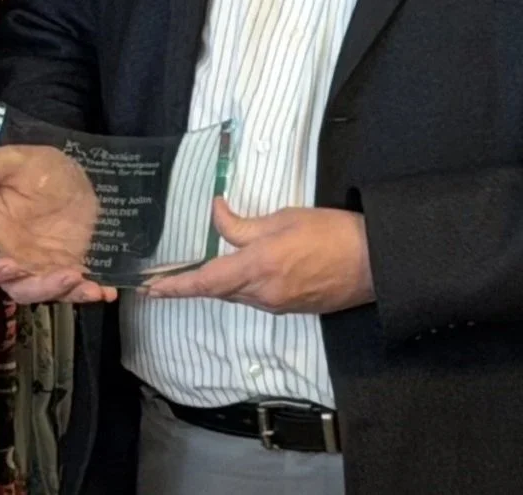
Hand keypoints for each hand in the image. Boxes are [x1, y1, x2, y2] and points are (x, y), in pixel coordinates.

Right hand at [0, 154, 117, 305]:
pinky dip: (90, 291)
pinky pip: (77, 288)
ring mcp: (42, 266)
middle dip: (40, 287)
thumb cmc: (35, 168)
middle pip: (17, 288)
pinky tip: (107, 290)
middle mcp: (13, 258)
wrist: (73, 172)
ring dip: (66, 292)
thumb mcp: (15, 160)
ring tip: (89, 284)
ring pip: (47, 292)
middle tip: (66, 274)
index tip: (11, 266)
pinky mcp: (69, 266)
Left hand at [142, 199, 373, 314]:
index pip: (206, 281)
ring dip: (221, 284)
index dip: (175, 287)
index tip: (150, 289)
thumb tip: (215, 214)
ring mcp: (276, 305)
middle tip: (166, 279)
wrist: (372, 262)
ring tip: (203, 272)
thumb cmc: (331, 232)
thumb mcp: (284, 218)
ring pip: (237, 296)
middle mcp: (262, 294)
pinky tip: (245, 272)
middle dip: (194, 285)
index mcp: (257, 267)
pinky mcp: (290, 308)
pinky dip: (243, 287)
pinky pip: (256, 299)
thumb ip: (244, 225)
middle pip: (218, 291)